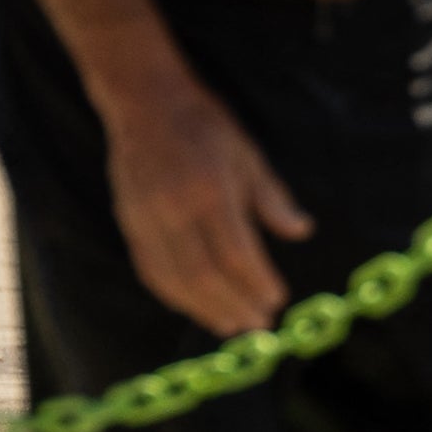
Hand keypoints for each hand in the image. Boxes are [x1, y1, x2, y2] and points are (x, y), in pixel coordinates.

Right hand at [103, 80, 311, 336]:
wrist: (146, 104)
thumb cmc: (207, 126)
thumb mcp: (249, 155)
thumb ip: (273, 199)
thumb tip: (302, 231)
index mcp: (210, 192)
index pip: (235, 253)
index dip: (256, 282)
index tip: (277, 302)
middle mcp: (174, 212)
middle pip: (203, 276)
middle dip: (233, 306)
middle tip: (258, 328)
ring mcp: (146, 221)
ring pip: (174, 280)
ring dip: (204, 309)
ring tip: (231, 326)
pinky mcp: (129, 224)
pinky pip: (151, 270)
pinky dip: (174, 294)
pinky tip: (195, 306)